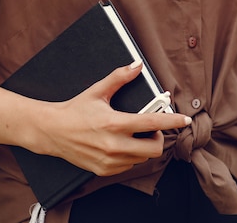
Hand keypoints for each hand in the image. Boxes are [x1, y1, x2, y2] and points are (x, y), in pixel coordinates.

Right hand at [35, 62, 190, 175]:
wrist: (52, 132)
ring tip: (134, 135)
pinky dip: (132, 156)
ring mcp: (110, 161)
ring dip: (144, 147)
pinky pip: (129, 166)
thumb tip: (137, 65)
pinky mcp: (104, 170)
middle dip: (158, 138)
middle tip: (151, 128)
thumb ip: (119, 78)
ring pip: (142, 158)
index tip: (185, 119)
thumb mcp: (97, 92)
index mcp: (115, 124)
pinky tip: (122, 145)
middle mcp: (114, 146)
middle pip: (154, 148)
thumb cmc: (75, 110)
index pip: (152, 124)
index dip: (172, 121)